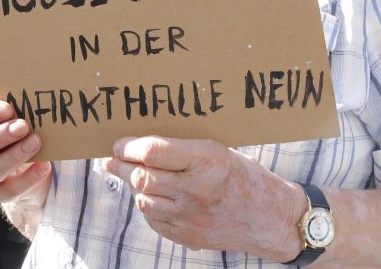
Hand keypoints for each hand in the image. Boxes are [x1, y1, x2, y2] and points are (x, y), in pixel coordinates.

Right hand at [0, 100, 51, 204]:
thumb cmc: (18, 133)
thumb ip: (16, 108)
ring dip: (14, 156)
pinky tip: (44, 166)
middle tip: (23, 126)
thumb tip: (32, 97)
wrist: (27, 169)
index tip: (7, 108)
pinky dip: (28, 179)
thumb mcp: (13, 118)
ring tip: (35, 142)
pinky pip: (9, 191)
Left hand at [102, 136, 303, 258]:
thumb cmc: (242, 175)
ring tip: (132, 175)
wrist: (269, 218)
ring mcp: (191, 217)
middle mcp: (197, 190)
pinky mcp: (188, 237)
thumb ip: (181, 148)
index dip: (129, 146)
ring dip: (134, 186)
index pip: (154, 151)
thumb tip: (140, 144)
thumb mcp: (217, 150)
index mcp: (207, 160)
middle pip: (142, 176)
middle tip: (111, 158)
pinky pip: (154, 219)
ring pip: (143, 199)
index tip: (118, 144)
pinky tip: (151, 195)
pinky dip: (148, 205)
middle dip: (121, 166)